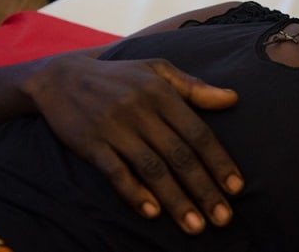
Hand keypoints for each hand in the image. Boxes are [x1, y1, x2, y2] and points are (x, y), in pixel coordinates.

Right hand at [22, 53, 242, 233]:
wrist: (61, 77)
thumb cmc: (121, 76)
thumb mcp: (158, 71)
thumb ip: (195, 87)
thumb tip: (233, 98)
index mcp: (162, 93)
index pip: (197, 132)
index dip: (219, 161)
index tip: (236, 188)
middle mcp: (140, 110)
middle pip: (179, 156)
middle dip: (204, 189)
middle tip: (223, 218)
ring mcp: (114, 128)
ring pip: (151, 169)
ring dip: (176, 200)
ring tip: (195, 226)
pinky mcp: (90, 144)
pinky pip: (115, 173)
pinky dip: (134, 193)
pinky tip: (153, 213)